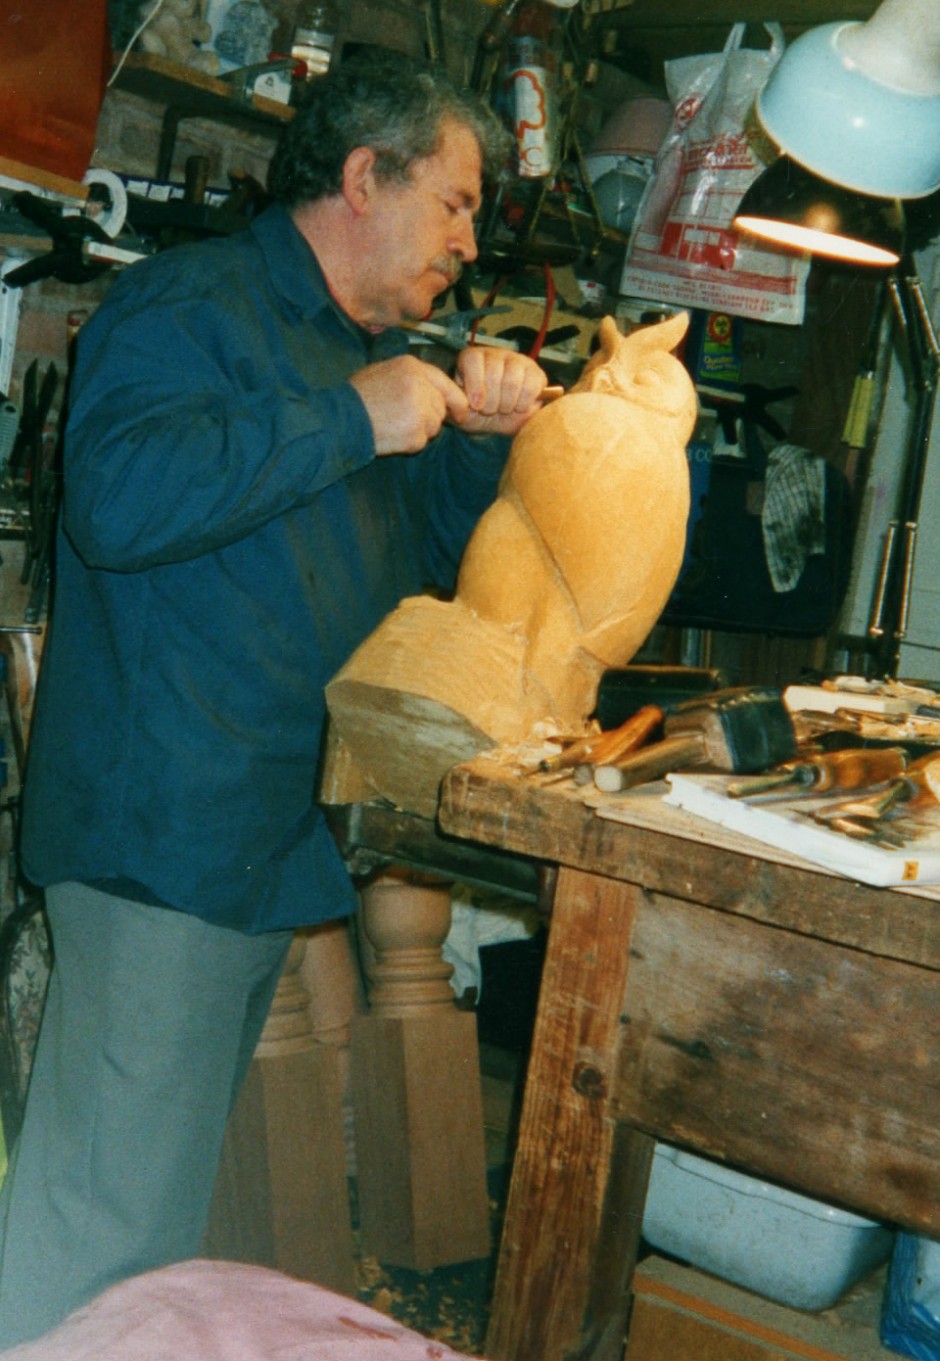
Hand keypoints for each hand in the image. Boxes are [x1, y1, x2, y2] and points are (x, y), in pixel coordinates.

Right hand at [348, 355, 468, 454]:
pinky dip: (409, 443)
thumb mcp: (382, 371)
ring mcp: (419, 410)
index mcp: (412, 367)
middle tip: (402, 419)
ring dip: (419, 430)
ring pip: (433, 426)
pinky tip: (391, 435)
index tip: (462, 411)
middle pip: (440, 407)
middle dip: (428, 417)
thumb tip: (433, 390)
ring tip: (394, 424)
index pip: (444, 383)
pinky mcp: (415, 433)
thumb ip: (410, 377)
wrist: (342, 420)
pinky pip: (422, 441)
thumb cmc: (358, 396)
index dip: (456, 399)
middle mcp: (420, 385)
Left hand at [453, 345, 549, 436]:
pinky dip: (524, 403)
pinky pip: (531, 386)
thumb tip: (456, 404)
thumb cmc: (477, 413)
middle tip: (490, 410)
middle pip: (493, 373)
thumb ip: (454, 405)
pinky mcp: (535, 372)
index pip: (473, 360)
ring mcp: (517, 360)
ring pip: (512, 379)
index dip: (475, 385)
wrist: (499, 422)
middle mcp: (494, 354)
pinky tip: (518, 407)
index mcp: (471, 358)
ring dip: (507, 403)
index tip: (477, 405)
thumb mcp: (460, 411)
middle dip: (491, 401)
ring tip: (503, 409)